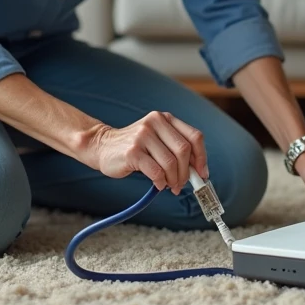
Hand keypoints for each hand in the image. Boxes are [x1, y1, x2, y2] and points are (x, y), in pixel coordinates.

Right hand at [82, 111, 208, 195]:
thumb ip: (176, 150)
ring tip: (169, 185)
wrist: (102, 146)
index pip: (194, 136)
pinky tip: (158, 184)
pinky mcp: (133, 151)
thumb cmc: (134, 147)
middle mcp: (155, 122)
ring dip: (174, 180)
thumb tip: (198, 172)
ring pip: (171, 163)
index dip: (202, 157)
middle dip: (187, 172)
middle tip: (182, 184)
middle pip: (184, 150)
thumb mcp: (157, 141)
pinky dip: (161, 182)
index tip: (202, 174)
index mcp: (165, 119)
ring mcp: (143, 135)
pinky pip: (156, 171)